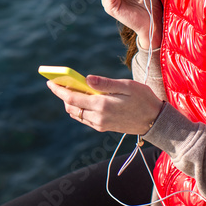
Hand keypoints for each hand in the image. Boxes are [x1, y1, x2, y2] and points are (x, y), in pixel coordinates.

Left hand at [45, 74, 164, 134]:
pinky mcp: (103, 127)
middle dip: (63, 94)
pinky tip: (83, 99)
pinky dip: (79, 108)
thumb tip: (86, 79)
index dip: (59, 89)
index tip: (50, 82)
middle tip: (61, 82)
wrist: (155, 121)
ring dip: (71, 102)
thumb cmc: (143, 99)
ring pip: (76, 113)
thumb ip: (104, 83)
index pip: (72, 97)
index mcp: (101, 105)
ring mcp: (99, 124)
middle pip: (71, 106)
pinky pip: (84, 118)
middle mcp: (97, 117)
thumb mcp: (126, 86)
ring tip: (72, 88)